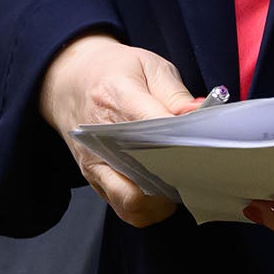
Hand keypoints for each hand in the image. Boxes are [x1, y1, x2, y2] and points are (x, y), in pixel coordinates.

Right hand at [40, 34, 207, 227]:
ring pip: (133, 202)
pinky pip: (124, 208)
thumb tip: (198, 115)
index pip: (152, 127)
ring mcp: (95, 164)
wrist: (69, 80)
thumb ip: (174, 93)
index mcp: (117, 98)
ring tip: (180, 181)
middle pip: (142, 175)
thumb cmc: (114, 71)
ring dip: (161, 199)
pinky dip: (147, 208)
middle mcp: (100, 138)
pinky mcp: (94, 178)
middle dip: (175, 176)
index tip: (203, 143)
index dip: (181, 140)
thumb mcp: (148, 66)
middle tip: (197, 168)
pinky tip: (162, 191)